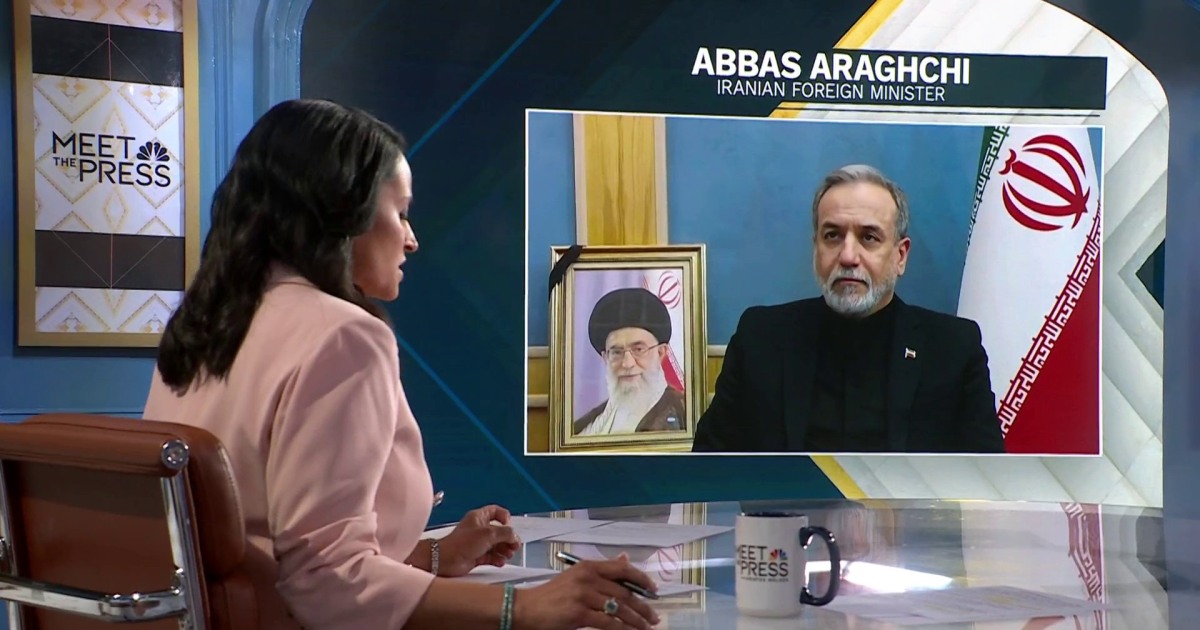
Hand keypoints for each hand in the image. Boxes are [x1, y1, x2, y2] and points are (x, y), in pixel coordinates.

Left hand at [436, 504, 521, 576]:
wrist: (446, 560)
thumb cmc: (460, 543)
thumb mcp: (488, 534)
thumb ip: (505, 533)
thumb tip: (515, 536)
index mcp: (479, 517)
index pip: (496, 512)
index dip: (505, 518)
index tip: (508, 526)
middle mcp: (479, 529)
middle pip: (499, 531)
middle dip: (508, 538)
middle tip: (513, 545)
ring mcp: (478, 543)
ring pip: (497, 545)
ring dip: (504, 550)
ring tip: (507, 554)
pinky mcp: (477, 556)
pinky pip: (492, 556)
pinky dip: (498, 559)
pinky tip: (500, 561)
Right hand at [513, 554, 659, 629]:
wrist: (525, 609)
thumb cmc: (551, 596)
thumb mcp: (576, 578)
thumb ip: (601, 572)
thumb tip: (626, 559)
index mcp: (588, 566)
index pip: (622, 569)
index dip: (642, 580)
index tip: (654, 591)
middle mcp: (588, 577)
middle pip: (624, 592)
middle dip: (643, 606)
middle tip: (654, 617)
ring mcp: (583, 594)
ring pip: (619, 608)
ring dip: (636, 620)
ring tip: (646, 628)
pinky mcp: (579, 612)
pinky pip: (608, 622)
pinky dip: (622, 629)